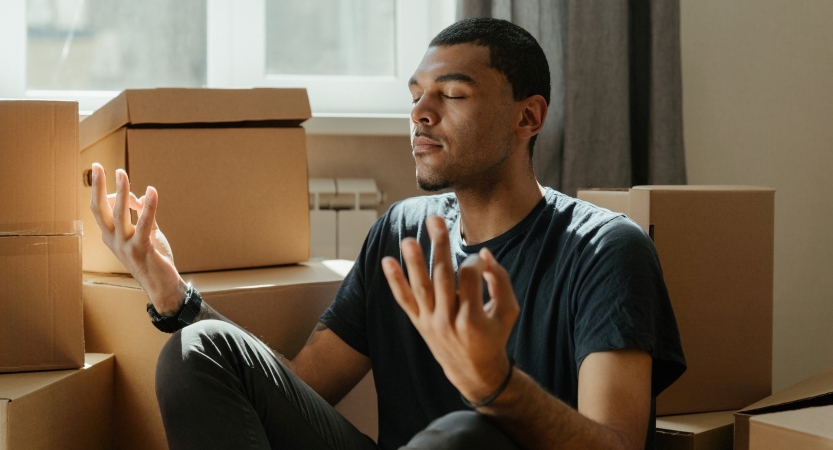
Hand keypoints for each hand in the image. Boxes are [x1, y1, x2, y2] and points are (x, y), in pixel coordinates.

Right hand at [89, 163, 185, 313]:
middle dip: (98, 186)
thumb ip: (144, 214)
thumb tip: (141, 195)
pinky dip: (148, 206)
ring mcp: (125, 245)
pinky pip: (143, 223)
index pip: (101, 209)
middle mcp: (113, 240)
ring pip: (119, 213)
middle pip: (101, 209)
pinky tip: (152, 192)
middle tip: (97, 165)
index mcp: (111, 236)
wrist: (162, 287)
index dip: (103, 192)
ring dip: (121, 191)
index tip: (107, 176)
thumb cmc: (153, 259)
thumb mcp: (147, 234)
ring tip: (121, 172)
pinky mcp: (141, 249)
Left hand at [382, 216, 519, 402]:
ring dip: (413, 262)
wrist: (473, 370)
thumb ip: (501, 280)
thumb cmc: (494, 335)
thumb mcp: (508, 311)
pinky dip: (395, 282)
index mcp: (473, 318)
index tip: (479, 259)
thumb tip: (484, 254)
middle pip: (442, 276)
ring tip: (408, 239)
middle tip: (435, 220)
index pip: (468, 277)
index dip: (474, 262)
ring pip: (420, 288)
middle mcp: (448, 320)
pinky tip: (387, 261)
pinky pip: (404, 301)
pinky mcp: (419, 323)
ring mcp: (430, 322)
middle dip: (439, 246)